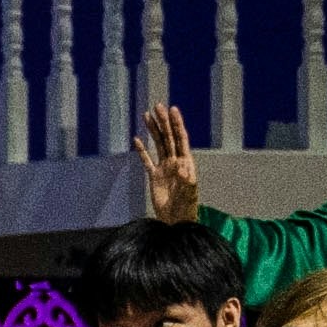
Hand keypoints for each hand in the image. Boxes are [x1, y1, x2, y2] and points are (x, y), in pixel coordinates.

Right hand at [137, 103, 202, 225]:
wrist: (176, 220)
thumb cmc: (186, 208)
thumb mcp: (189, 193)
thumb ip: (186, 179)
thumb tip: (180, 164)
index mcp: (186, 162)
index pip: (181, 139)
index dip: (177, 124)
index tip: (172, 110)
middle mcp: (175, 162)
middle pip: (168, 137)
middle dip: (163, 121)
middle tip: (157, 106)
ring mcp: (164, 168)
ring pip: (158, 144)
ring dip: (153, 130)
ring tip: (147, 116)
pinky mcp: (154, 177)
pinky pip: (147, 160)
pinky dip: (141, 150)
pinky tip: (137, 140)